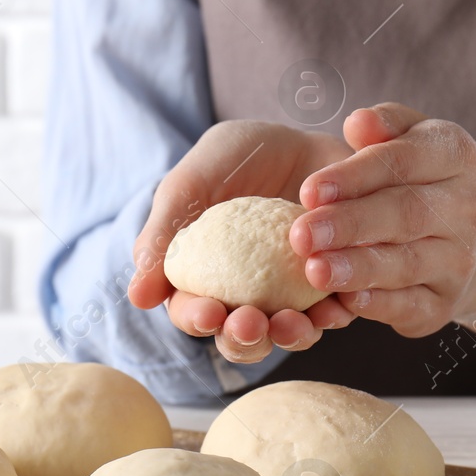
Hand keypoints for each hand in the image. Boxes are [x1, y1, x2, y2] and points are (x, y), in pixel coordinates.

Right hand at [129, 120, 354, 362]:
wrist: (298, 134)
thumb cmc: (234, 159)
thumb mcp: (189, 186)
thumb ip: (161, 237)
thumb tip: (137, 298)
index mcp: (204, 279)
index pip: (194, 314)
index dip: (198, 320)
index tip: (208, 312)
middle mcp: (248, 295)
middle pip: (243, 337)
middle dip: (245, 340)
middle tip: (250, 324)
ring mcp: (293, 293)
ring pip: (291, 332)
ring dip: (291, 336)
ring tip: (295, 323)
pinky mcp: (335, 282)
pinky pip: (338, 308)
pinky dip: (337, 312)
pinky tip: (337, 303)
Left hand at [289, 104, 475, 337]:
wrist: (472, 241)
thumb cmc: (419, 179)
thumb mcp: (410, 139)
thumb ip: (383, 127)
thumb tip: (357, 122)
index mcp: (455, 155)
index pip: (404, 161)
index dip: (355, 176)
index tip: (308, 190)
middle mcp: (467, 208)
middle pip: (405, 215)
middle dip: (349, 225)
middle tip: (301, 235)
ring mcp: (460, 260)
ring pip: (406, 264)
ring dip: (357, 269)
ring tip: (313, 271)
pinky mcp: (445, 303)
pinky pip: (410, 307)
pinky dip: (378, 305)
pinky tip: (345, 301)